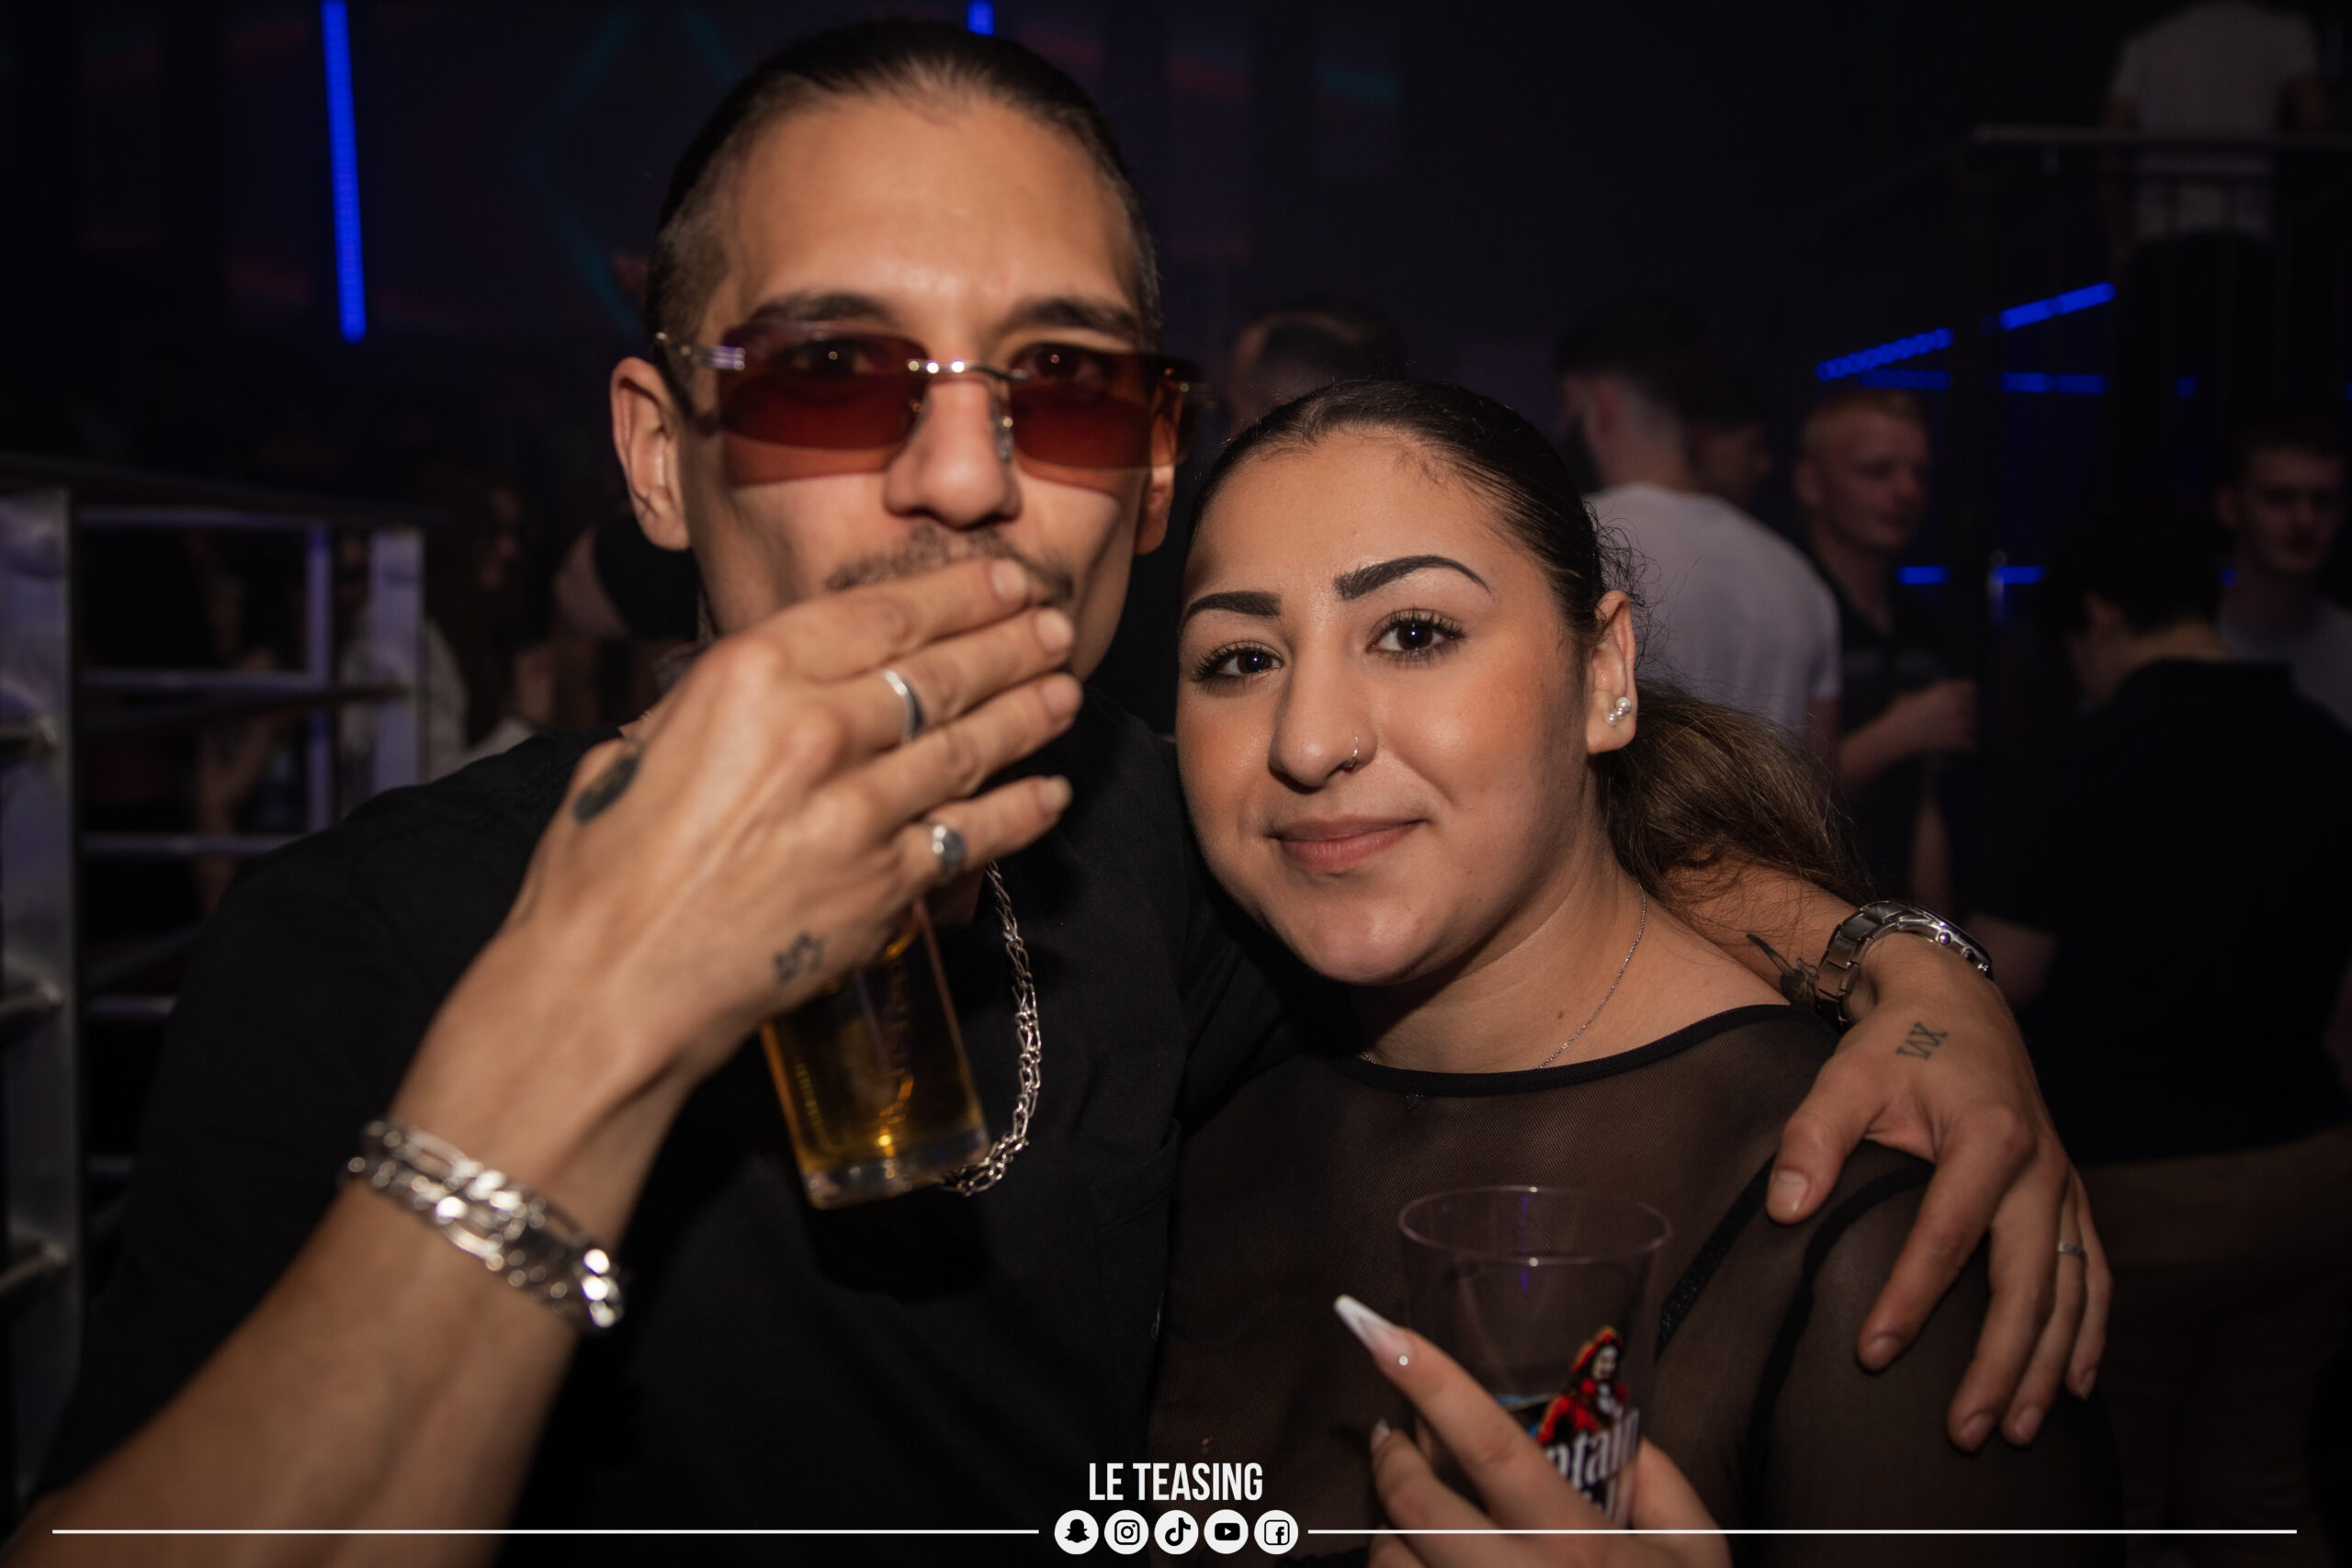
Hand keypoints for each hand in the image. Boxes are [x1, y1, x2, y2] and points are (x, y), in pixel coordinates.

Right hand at [396, 558, 1080, 1201]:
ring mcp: (856, 811)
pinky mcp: (881, 886)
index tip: (1000, 581)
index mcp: (747, 676)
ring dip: (1027, 715)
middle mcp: (813, 730)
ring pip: (967, 746)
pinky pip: (969, 837)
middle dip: (1009, 645)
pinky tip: (1050, 795)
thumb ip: (716, 708)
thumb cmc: (602, 869)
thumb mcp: (641, 746)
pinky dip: (1017, 813)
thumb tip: (764, 692)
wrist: (610, 985)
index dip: (956, 594)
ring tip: (1066, 692)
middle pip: (939, 674)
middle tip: (1056, 626)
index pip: (880, 615)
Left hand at [1332, 1297, 1726, 1567]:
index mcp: (1584, 1548)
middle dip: (1390, 1456)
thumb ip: (1661, 1480)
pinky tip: (1416, 1562)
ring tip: (1409, 1509)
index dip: (1432, 1381)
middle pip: (1419, 1507)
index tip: (1377, 1328)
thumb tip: (1614, 1424)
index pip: (1493, 1446)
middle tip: (1390, 1431)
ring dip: (1386, 1527)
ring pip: (1393, 1564)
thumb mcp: (1697, 1554)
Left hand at [1767, 938, 2109, 1451]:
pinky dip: (2087, 1333)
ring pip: (2072, 1292)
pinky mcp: (2070, 1196)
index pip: (1947, 1237)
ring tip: (2018, 1431)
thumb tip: (1786, 1212)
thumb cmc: (1894, 1046)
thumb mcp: (1843, 1078)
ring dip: (2047, 1366)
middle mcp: (2042, 1167)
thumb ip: (1811, 1141)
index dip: (1909, 1300)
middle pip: (2028, 1283)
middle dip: (2000, 1365)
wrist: (1954, 1003)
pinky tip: (2074, 1386)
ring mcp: (2064, 1184)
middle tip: (1967, 1432)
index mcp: (1988, 1137)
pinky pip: (2094, 1275)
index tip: (1871, 1356)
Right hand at [1883, 679, 1977, 758]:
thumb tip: (1929, 697)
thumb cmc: (1898, 717)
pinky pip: (1972, 743)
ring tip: (1959, 736)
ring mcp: (1957, 721)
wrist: (1894, 736)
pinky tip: (1963, 747)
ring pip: (1976, 726)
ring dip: (1969, 731)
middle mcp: (1954, 704)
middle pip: (1976, 708)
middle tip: (1960, 723)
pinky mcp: (1956, 739)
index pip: (1971, 689)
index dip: (1969, 697)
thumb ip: (1925, 695)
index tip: (1967, 704)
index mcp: (1945, 691)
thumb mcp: (1910, 697)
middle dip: (1969, 716)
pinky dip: (1969, 746)